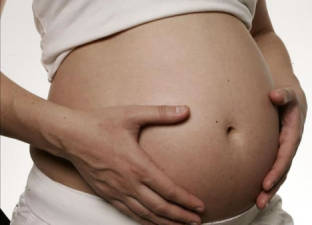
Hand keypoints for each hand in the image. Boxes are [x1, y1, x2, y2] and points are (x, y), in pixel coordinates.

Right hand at [60, 104, 203, 224]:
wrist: (70, 135)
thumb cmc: (101, 123)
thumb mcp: (133, 114)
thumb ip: (161, 113)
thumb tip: (186, 109)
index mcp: (138, 165)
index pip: (168, 190)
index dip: (186, 200)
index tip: (200, 206)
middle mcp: (129, 183)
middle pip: (160, 207)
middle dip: (180, 216)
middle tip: (196, 221)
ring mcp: (116, 191)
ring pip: (145, 215)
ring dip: (164, 222)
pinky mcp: (107, 194)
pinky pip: (128, 213)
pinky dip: (143, 221)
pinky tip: (152, 223)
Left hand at [256, 85, 307, 208]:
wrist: (290, 100)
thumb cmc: (287, 97)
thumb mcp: (288, 93)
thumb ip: (284, 94)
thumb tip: (274, 95)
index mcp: (292, 134)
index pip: (284, 156)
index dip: (275, 171)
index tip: (264, 184)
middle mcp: (289, 145)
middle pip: (281, 170)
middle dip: (271, 187)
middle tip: (259, 202)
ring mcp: (283, 150)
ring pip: (278, 173)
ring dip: (269, 189)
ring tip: (257, 204)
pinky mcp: (276, 151)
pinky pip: (272, 168)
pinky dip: (266, 180)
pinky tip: (254, 192)